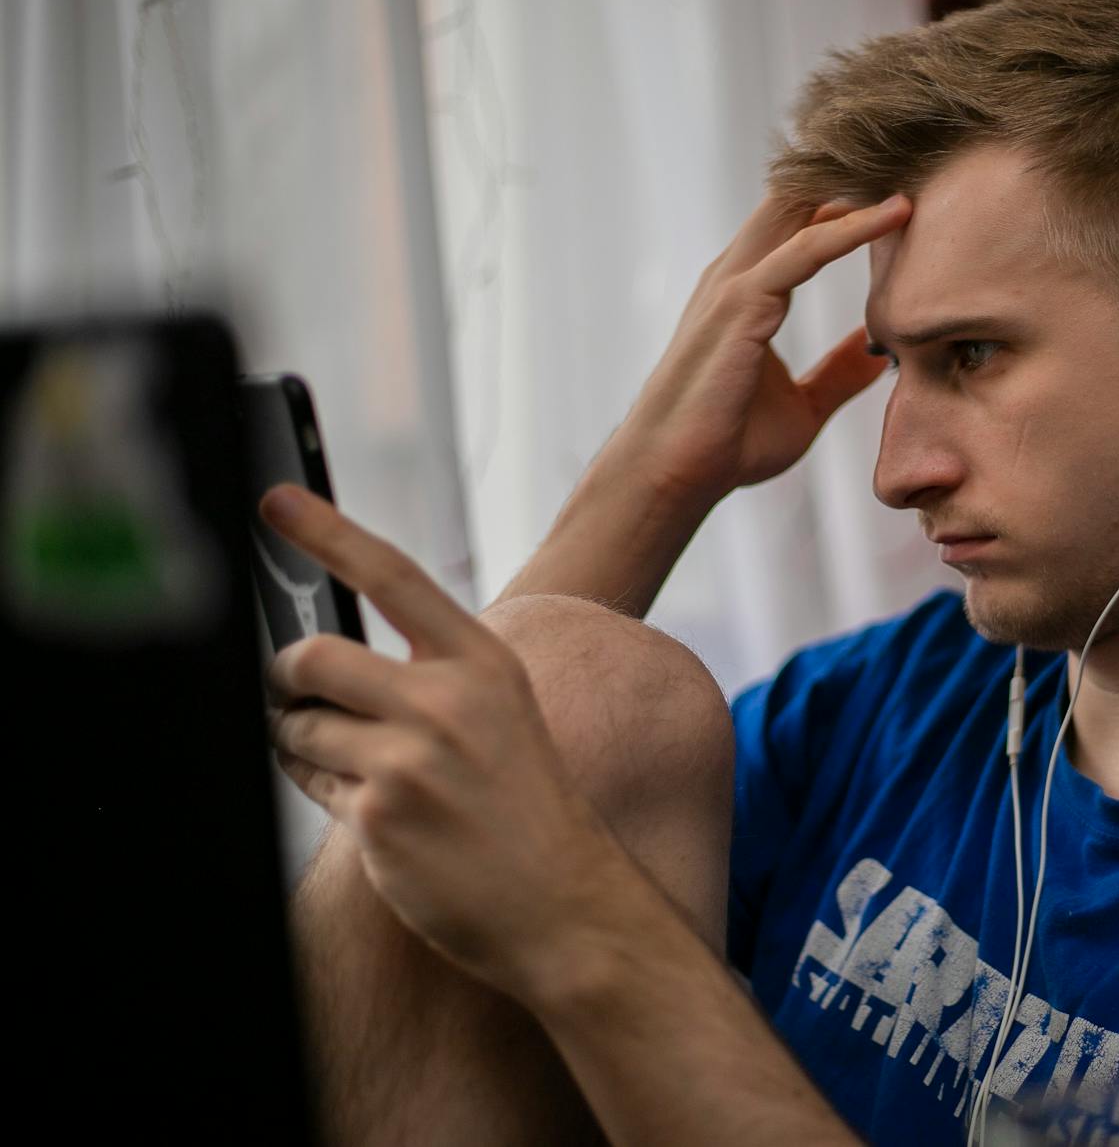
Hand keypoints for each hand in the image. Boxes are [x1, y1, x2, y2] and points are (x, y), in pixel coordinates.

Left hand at [262, 483, 628, 1002]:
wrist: (562, 901)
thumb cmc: (525, 807)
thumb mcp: (500, 714)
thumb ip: (429, 674)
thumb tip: (326, 654)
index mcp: (482, 663)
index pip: (392, 575)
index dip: (327, 531)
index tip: (274, 499)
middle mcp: (446, 701)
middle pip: (315, 654)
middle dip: (288, 676)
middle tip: (295, 692)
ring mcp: (409, 759)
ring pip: (299, 724)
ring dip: (301, 742)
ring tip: (358, 769)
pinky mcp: (377, 815)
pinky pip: (308, 781)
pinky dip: (322, 789)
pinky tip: (375, 812)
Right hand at [626, 193, 912, 501]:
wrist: (675, 473)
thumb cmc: (727, 443)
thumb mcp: (803, 405)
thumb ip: (839, 372)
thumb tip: (879, 353)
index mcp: (751, 291)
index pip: (803, 223)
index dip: (850, 201)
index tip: (907, 188)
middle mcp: (739, 274)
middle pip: (799, 199)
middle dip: (855, 174)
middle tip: (918, 155)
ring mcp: (736, 283)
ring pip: (802, 209)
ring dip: (858, 185)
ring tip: (916, 164)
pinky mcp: (742, 301)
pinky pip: (806, 248)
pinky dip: (851, 226)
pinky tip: (895, 214)